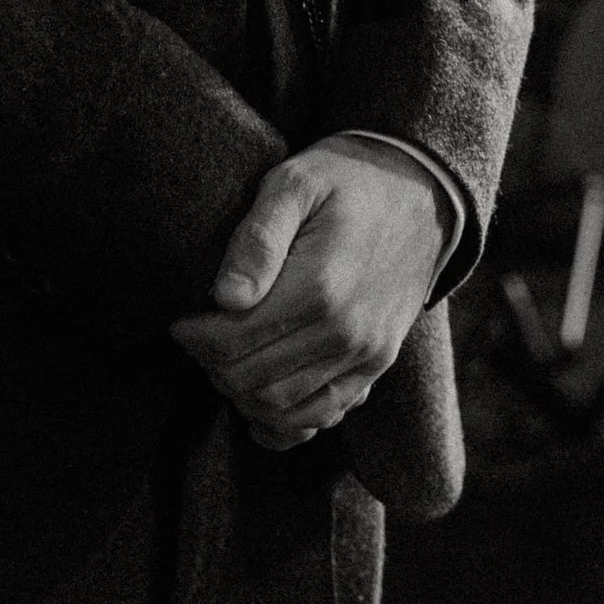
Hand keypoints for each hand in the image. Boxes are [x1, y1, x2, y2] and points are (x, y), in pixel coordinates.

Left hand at [171, 140, 446, 451]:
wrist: (421, 192)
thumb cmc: (348, 180)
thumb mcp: (297, 181)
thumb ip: (258, 237)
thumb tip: (225, 297)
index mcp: (319, 288)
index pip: (233, 342)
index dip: (195, 338)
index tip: (181, 319)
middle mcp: (345, 332)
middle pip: (252, 381)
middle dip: (211, 366)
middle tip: (198, 339)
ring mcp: (367, 354)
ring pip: (285, 408)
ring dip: (242, 394)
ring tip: (224, 361)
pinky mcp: (378, 364)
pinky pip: (326, 415)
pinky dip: (287, 424)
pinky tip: (259, 407)